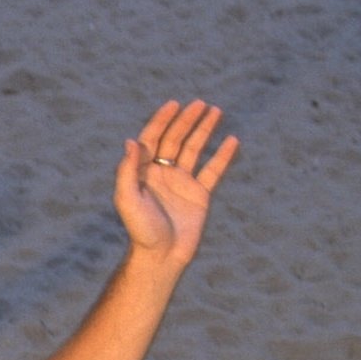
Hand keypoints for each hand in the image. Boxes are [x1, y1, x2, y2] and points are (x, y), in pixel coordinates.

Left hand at [115, 100, 237, 267]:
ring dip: (204, 130)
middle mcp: (162, 173)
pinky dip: (223, 156)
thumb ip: (128, 170)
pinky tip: (232, 140)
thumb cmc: (141, 230)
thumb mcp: (128, 198)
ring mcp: (182, 183)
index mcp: (143, 172)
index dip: (162, 120)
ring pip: (194, 149)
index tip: (174, 104)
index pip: (153, 138)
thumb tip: (131, 140)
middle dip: (187, 120)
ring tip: (216, 111)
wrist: (161, 256)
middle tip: (201, 103)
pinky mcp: (199, 195)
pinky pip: (213, 170)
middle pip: (175, 139)